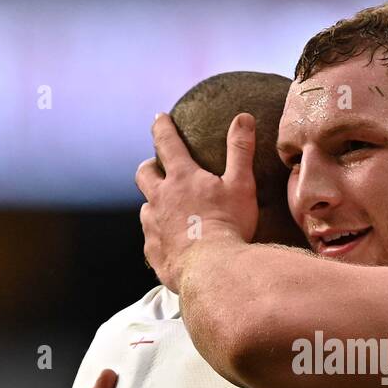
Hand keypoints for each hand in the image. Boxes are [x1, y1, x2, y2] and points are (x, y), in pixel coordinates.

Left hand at [136, 112, 257, 291]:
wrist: (214, 270)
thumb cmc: (229, 225)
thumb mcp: (241, 184)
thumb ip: (240, 150)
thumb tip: (243, 117)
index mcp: (181, 178)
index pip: (166, 143)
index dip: (162, 127)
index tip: (159, 118)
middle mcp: (160, 198)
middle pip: (144, 174)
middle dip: (149, 167)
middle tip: (156, 167)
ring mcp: (153, 226)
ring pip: (146, 208)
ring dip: (154, 204)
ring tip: (168, 211)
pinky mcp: (153, 251)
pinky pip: (151, 239)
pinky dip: (160, 236)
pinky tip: (172, 243)